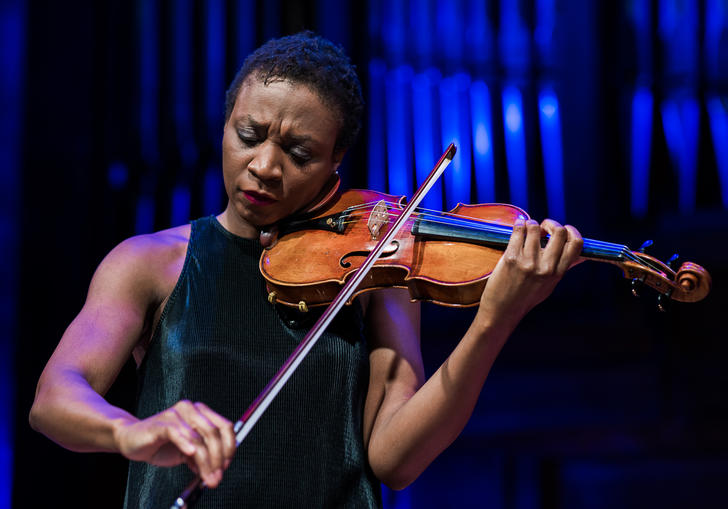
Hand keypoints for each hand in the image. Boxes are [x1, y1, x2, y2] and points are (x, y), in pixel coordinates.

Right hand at [114, 400, 235, 487]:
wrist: (131, 440)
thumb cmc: (160, 444)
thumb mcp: (188, 453)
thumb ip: (203, 457)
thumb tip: (217, 472)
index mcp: (201, 413)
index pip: (224, 427)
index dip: (229, 447)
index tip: (227, 466)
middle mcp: (191, 410)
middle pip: (213, 432)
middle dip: (218, 458)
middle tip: (216, 476)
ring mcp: (176, 414)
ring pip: (198, 437)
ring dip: (205, 460)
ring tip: (205, 477)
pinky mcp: (161, 424)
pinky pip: (177, 433)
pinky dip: (186, 444)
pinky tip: (190, 454)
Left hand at [476, 218, 582, 329]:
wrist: (502, 311)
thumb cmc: (526, 298)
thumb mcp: (550, 285)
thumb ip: (563, 268)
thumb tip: (581, 256)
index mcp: (558, 273)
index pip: (576, 244)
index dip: (572, 231)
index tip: (565, 229)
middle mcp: (545, 267)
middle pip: (559, 232)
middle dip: (551, 224)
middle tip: (543, 228)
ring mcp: (528, 262)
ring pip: (535, 227)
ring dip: (532, 224)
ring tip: (527, 229)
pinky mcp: (511, 258)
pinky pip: (518, 231)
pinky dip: (519, 224)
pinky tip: (518, 227)